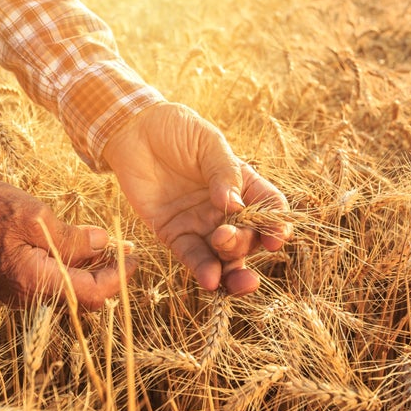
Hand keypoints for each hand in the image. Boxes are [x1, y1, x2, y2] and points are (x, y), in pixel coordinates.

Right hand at [0, 165, 132, 309]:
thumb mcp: (38, 217)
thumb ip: (75, 238)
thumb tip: (106, 245)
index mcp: (33, 283)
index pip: (91, 295)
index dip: (118, 279)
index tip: (135, 260)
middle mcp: (25, 297)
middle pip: (81, 300)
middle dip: (107, 279)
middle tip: (126, 254)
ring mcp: (17, 293)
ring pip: (66, 292)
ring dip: (89, 274)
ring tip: (108, 248)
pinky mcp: (13, 284)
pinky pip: (50, 284)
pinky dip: (69, 270)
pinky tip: (79, 249)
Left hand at [102, 103, 289, 294]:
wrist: (134, 130)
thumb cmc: (176, 129)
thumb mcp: (207, 143)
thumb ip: (223, 172)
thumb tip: (234, 206)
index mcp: (242, 184)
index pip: (269, 209)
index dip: (276, 226)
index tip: (276, 237)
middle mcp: (225, 209)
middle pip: (247, 238)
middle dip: (243, 245)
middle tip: (225, 235)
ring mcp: (200, 224)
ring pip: (223, 256)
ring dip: (229, 270)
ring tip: (226, 278)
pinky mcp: (173, 233)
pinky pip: (192, 257)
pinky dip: (203, 271)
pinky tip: (210, 280)